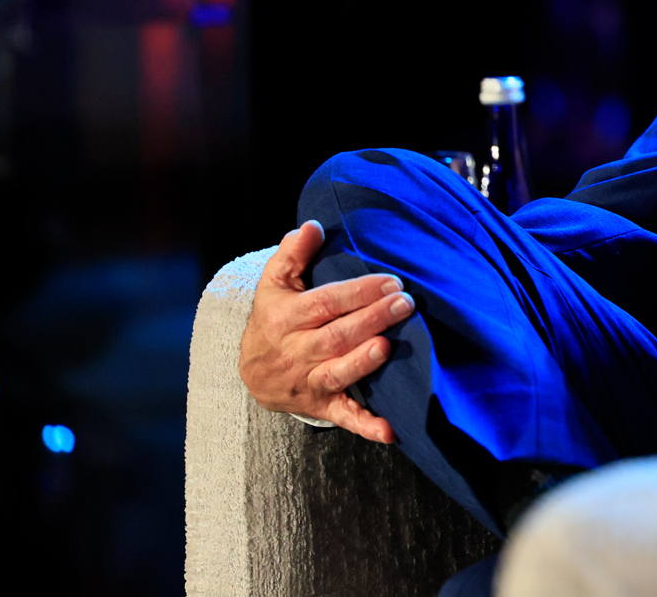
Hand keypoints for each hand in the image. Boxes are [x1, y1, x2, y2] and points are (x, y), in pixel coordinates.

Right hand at [238, 221, 409, 442]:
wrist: (253, 372)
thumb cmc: (274, 318)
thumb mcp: (275, 284)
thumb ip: (292, 254)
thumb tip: (311, 226)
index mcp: (286, 318)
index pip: (325, 303)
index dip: (358, 292)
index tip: (391, 281)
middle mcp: (295, 352)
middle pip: (335, 336)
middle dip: (371, 319)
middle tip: (404, 304)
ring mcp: (308, 381)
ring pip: (336, 373)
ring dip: (362, 363)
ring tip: (387, 348)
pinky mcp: (322, 406)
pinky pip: (344, 417)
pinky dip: (366, 426)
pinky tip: (390, 430)